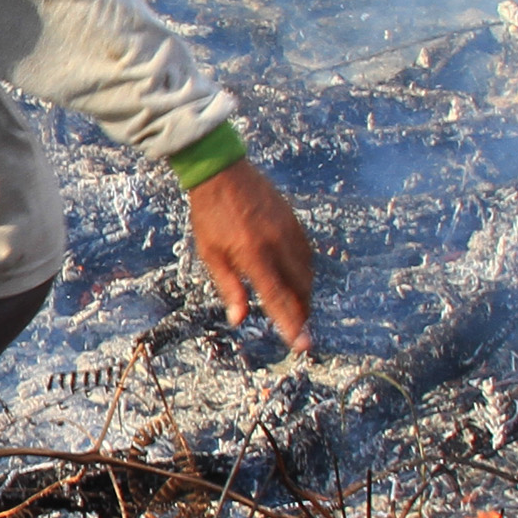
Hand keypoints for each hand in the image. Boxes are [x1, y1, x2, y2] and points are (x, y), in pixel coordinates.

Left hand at [186, 158, 314, 350]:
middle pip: (300, 288)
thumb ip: (229, 288)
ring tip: (300, 310)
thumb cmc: (210, 216)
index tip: (300, 344)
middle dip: (303, 312)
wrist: (221, 172)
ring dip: (305, 294)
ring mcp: (288, 230)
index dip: (290, 323)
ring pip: (307, 272)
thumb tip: (239, 319)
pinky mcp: (293, 220)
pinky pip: (307, 253)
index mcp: (253, 254)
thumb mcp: (211, 255)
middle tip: (300, 331)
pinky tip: (299, 281)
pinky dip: (306, 272)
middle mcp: (276, 243)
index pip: (277, 297)